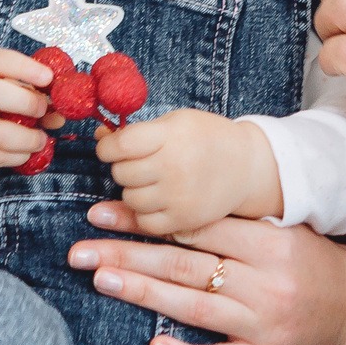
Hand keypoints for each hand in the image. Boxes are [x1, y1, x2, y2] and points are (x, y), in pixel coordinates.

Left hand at [67, 208, 345, 344]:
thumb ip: (231, 224)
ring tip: (102, 280)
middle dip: (128, 257)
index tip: (103, 213)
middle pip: (186, 267)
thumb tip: (165, 211)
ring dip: (145, 294)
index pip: (196, 228)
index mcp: (269, 243)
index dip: (147, 221)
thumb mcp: (280, 230)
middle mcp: (266, 282)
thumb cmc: (308, 260)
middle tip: (81, 251)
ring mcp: (265, 322)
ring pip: (195, 308)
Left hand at [95, 110, 279, 237]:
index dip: (108, 147)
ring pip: (129, 198)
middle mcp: (174, 166)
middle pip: (122, 172)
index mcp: (172, 135)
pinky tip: (158, 199)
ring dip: (133, 189)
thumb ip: (138, 131)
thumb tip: (99, 135)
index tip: (111, 147)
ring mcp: (179, 195)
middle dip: (123, 167)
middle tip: (139, 163)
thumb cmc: (206, 139)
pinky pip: (144, 221)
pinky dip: (145, 212)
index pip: (121, 144)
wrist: (246, 167)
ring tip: (151, 181)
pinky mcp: (184, 219)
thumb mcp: (175, 122)